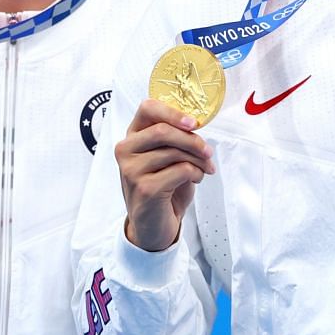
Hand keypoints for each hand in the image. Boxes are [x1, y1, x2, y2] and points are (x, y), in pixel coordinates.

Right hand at [117, 99, 215, 252]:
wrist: (153, 225)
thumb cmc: (163, 188)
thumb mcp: (166, 158)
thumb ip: (174, 139)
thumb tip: (195, 125)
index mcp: (132, 137)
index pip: (147, 109)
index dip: (173, 112)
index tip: (194, 123)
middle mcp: (126, 150)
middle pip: (164, 130)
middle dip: (193, 140)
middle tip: (208, 152)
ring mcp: (132, 170)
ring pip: (175, 152)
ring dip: (198, 160)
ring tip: (204, 169)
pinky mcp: (145, 188)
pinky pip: (181, 170)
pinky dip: (196, 174)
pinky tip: (195, 180)